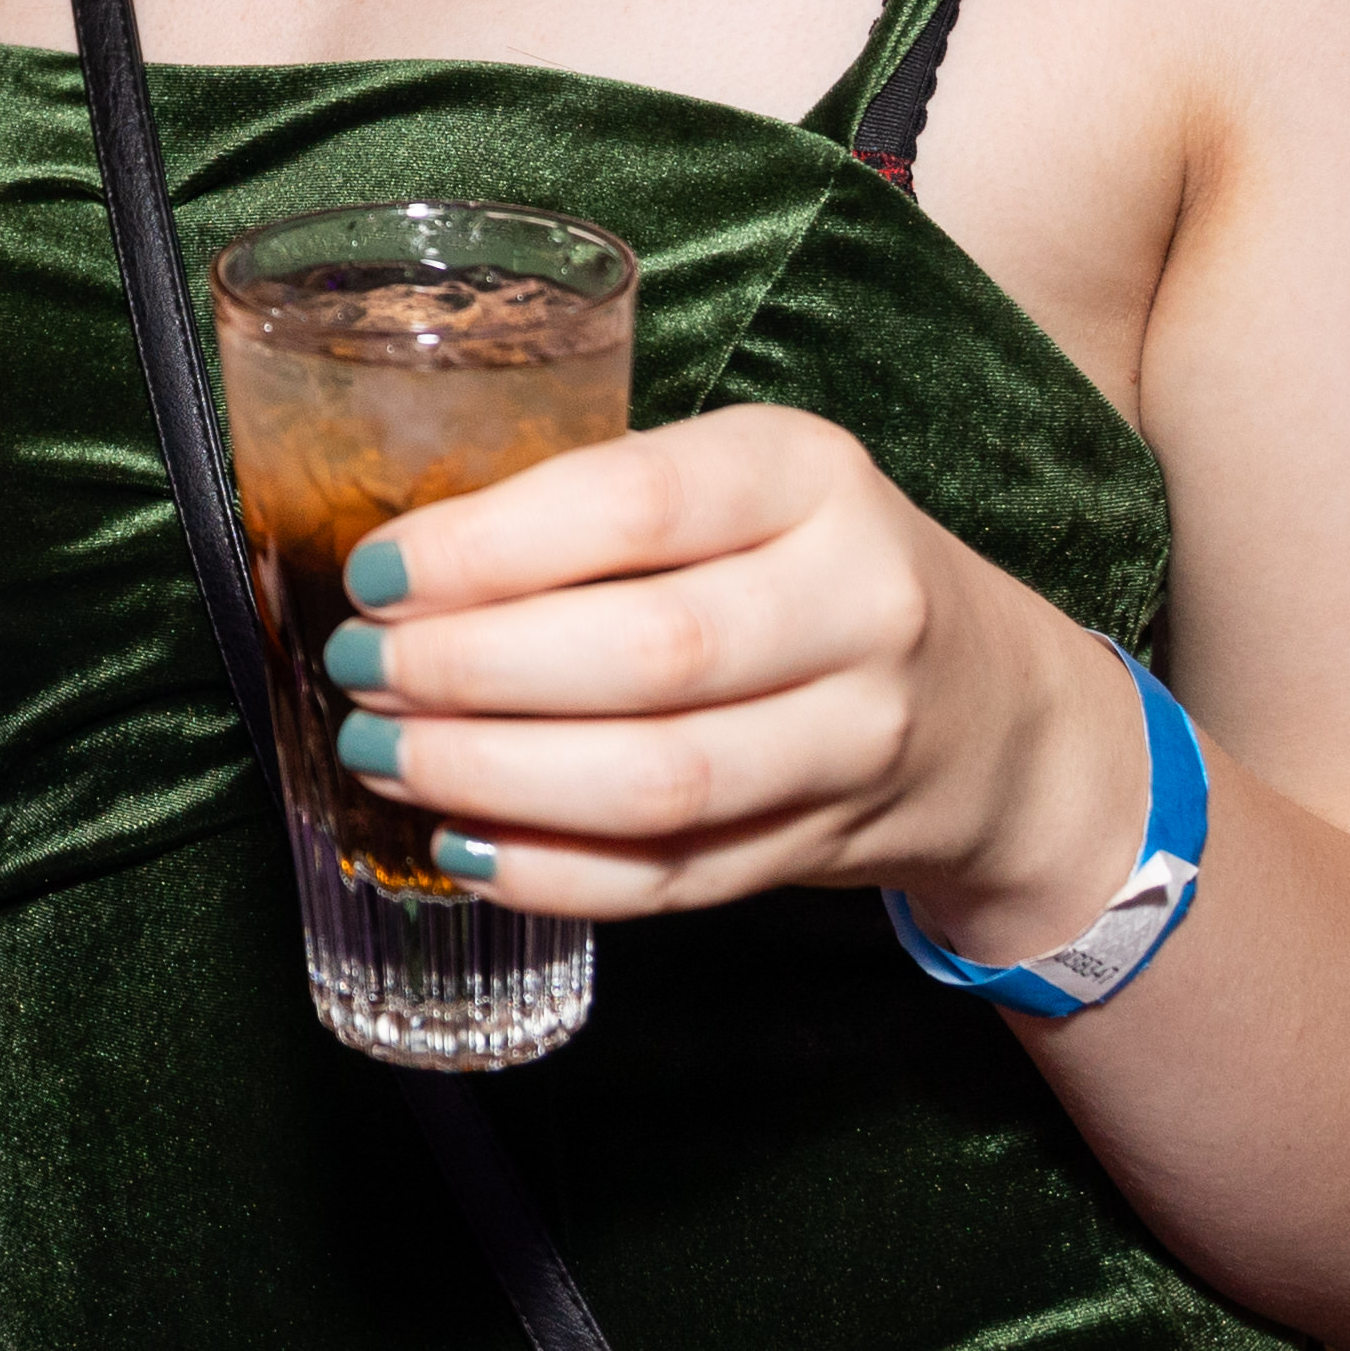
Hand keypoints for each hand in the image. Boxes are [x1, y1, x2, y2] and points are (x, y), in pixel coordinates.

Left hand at [322, 403, 1146, 963]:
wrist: (989, 707)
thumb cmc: (803, 562)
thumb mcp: (738, 482)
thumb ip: (600, 505)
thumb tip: (396, 559)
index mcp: (809, 473)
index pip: (634, 503)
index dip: (487, 547)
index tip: (374, 573)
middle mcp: (856, 601)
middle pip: (645, 653)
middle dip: (472, 671)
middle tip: (360, 673)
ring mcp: (858, 738)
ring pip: (659, 780)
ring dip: (495, 778)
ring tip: (384, 754)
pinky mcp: (832, 846)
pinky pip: (676, 877)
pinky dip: (554, 873)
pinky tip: (464, 844)